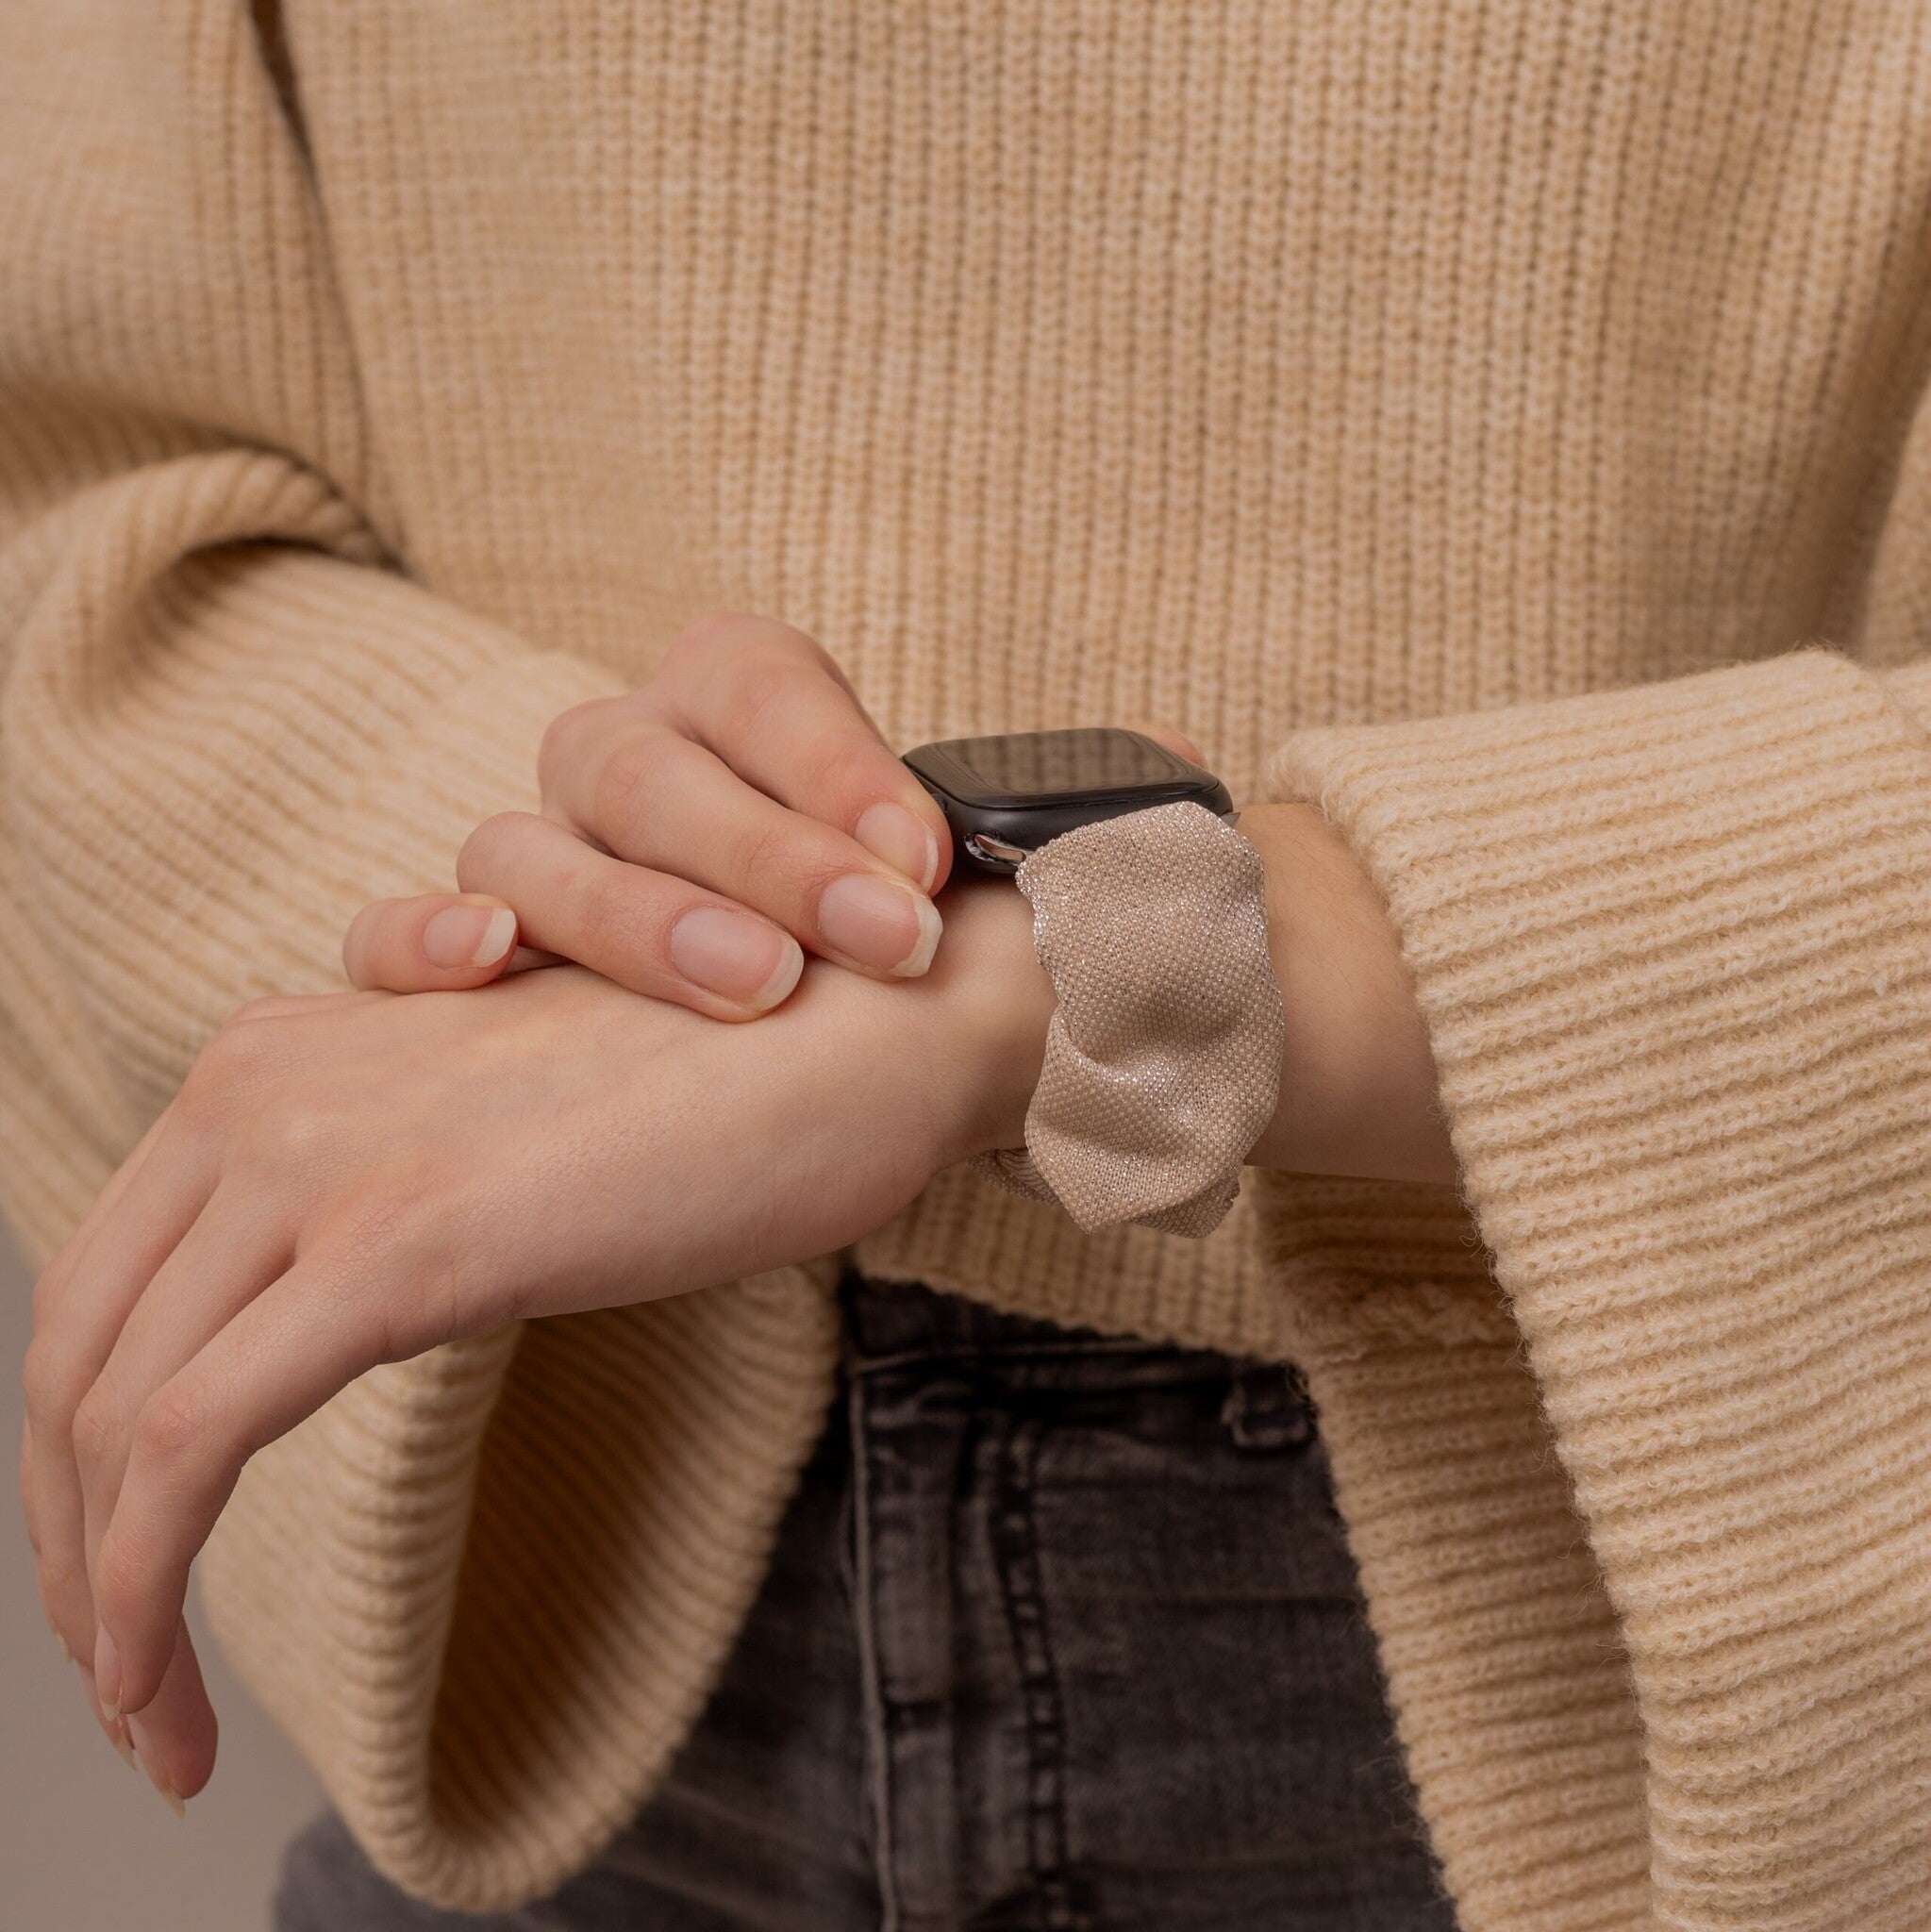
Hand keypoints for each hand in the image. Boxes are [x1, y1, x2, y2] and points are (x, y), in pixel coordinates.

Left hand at [20, 878, 1054, 1810]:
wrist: (863, 1025)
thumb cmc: (724, 1088)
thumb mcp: (505, 1133)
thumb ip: (392, 1193)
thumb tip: (342, 1318)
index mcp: (277, 1053)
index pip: (106, 1279)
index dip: (83, 1446)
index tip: (126, 1569)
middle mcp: (264, 1083)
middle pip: (75, 1348)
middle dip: (64, 1537)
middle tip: (120, 1679)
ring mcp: (324, 1154)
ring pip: (111, 1413)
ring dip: (96, 1598)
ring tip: (155, 1726)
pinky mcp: (400, 1243)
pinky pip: (191, 1444)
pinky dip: (140, 1591)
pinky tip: (173, 1704)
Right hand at [338, 608, 1205, 1013]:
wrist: (840, 1053)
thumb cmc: (915, 952)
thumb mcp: (998, 887)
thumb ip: (1067, 826)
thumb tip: (1185, 774)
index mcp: (740, 711)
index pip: (755, 677)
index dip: (832, 756)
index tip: (925, 851)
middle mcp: (628, 771)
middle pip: (640, 759)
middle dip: (763, 845)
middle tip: (877, 934)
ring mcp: (538, 864)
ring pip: (528, 843)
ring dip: (634, 912)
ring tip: (752, 986)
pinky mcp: (475, 972)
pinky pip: (398, 935)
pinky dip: (421, 941)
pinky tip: (487, 970)